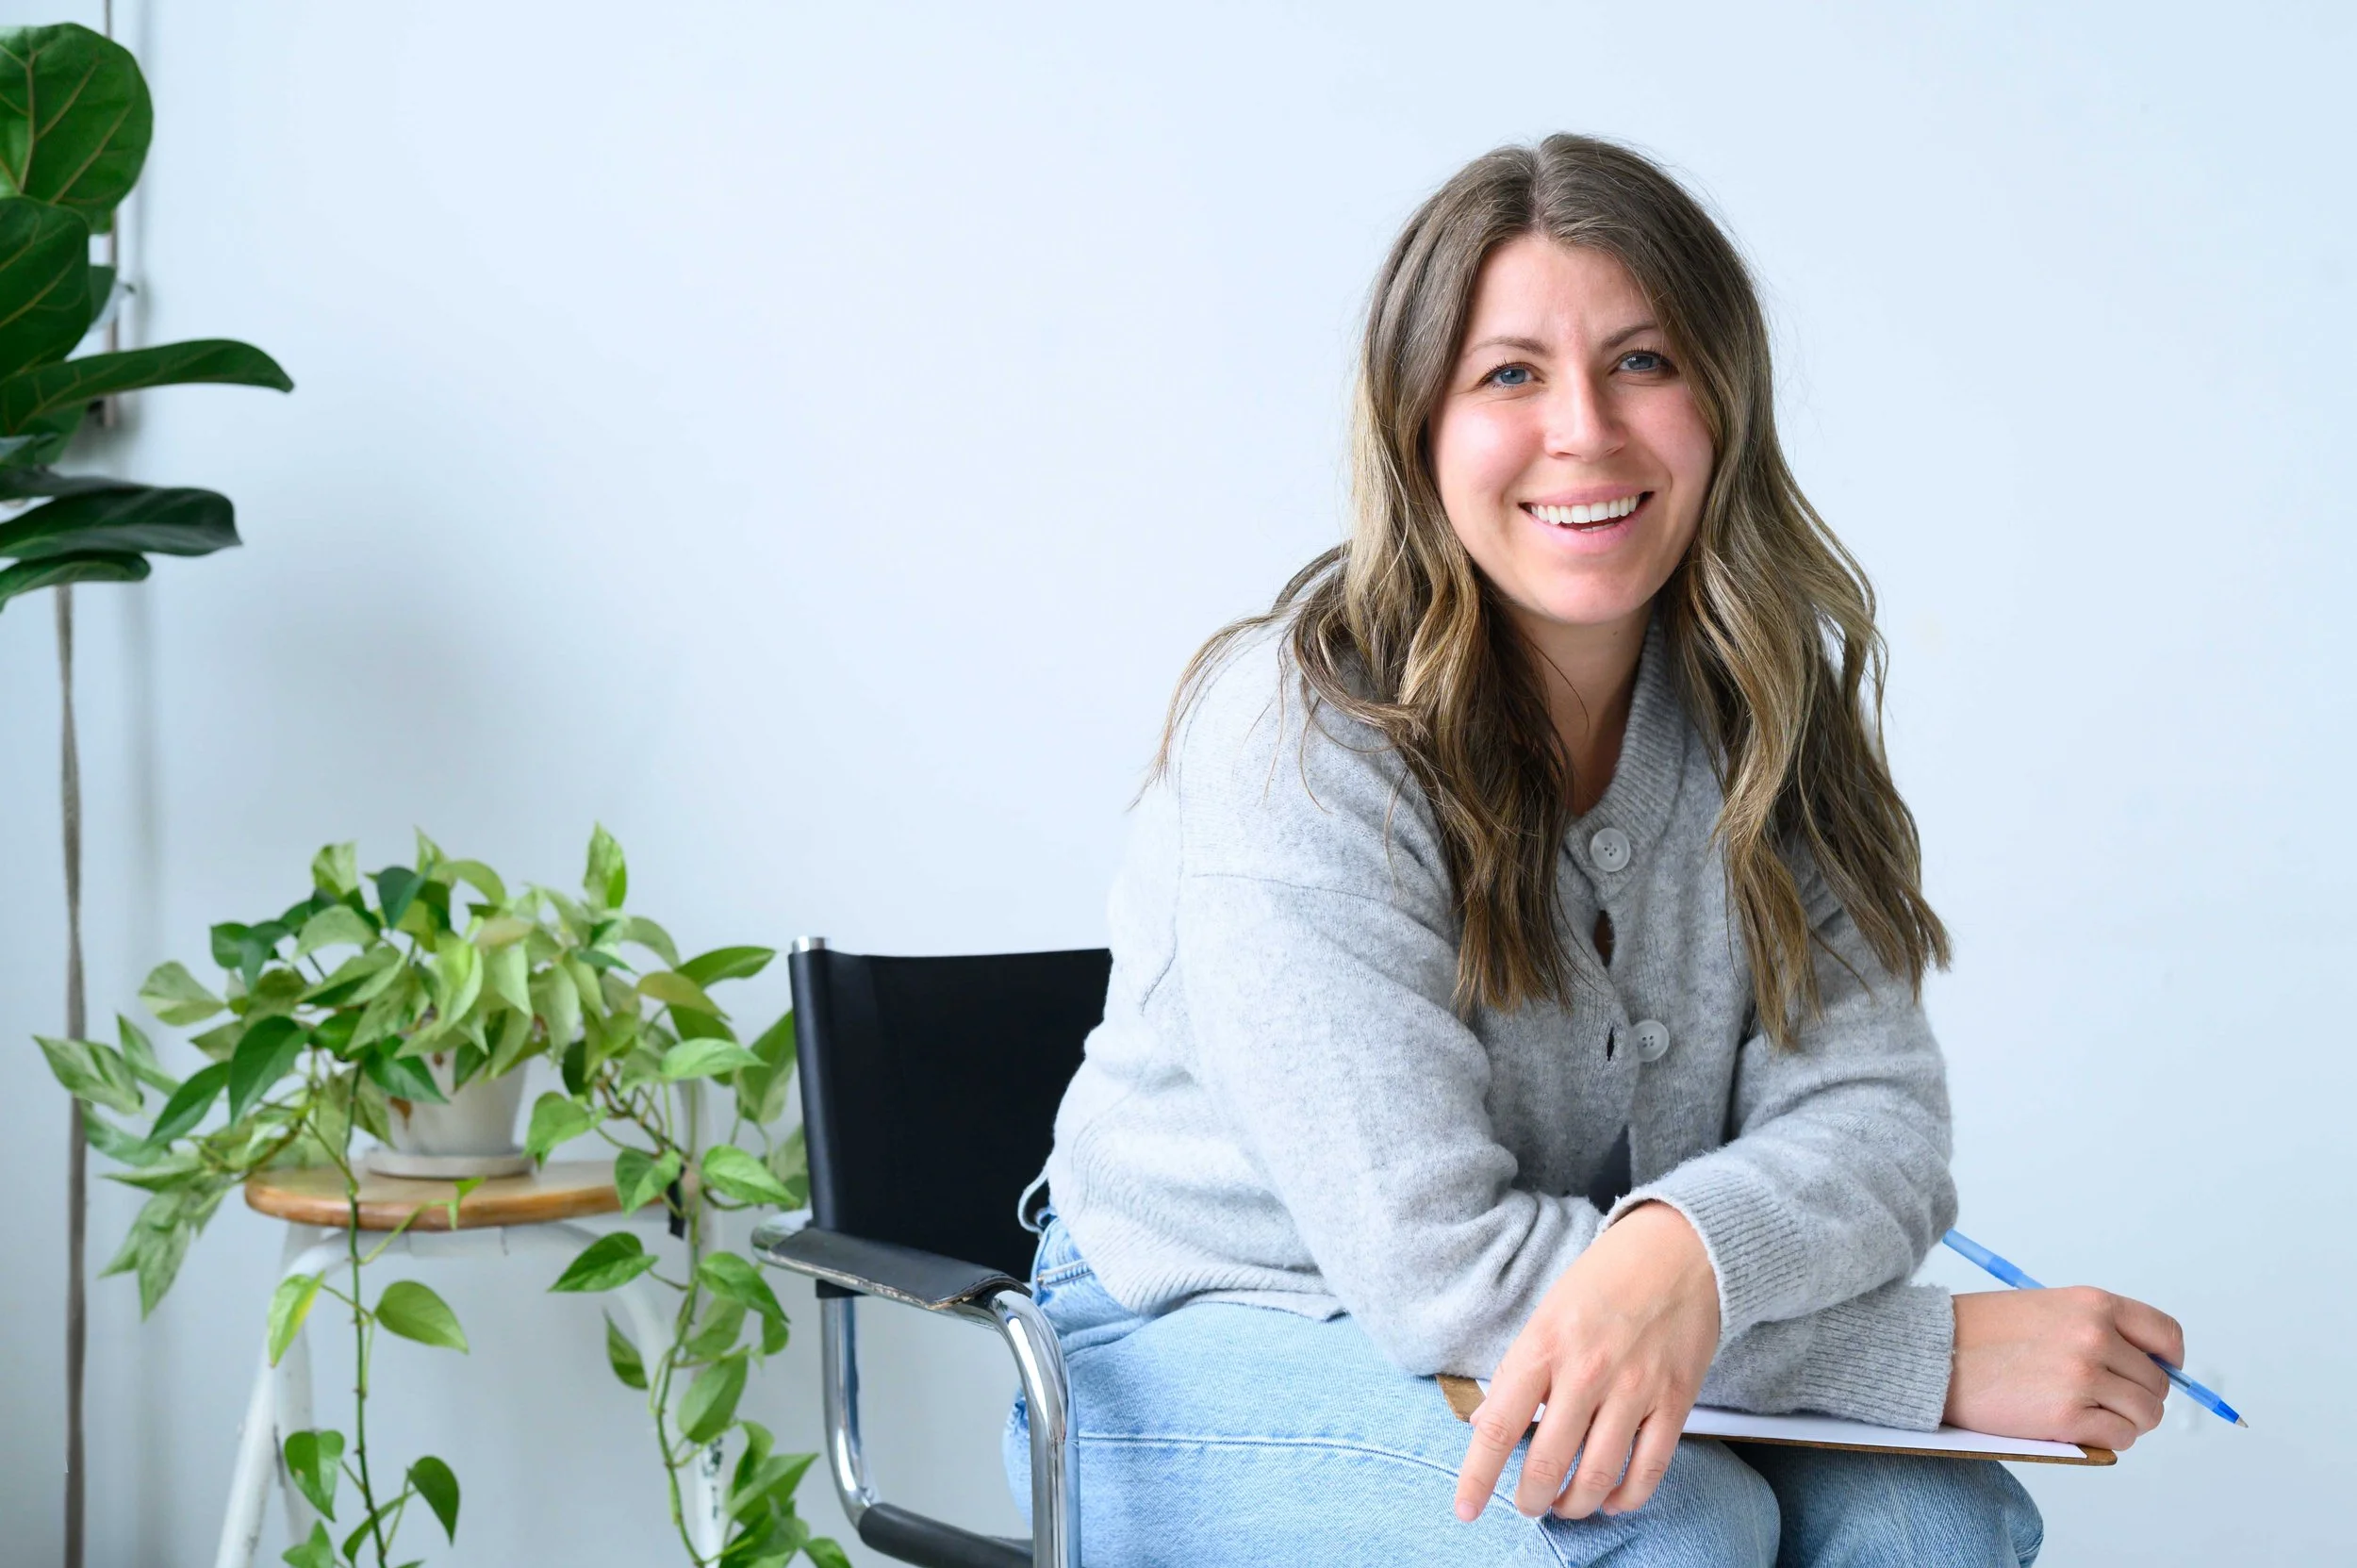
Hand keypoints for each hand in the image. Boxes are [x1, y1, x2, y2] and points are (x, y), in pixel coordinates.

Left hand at [1454, 1202, 1718, 1522]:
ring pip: (1598, 1475)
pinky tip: (1611, 1499)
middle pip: (1549, 1462)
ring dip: (1575, 1504)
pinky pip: (1649, 1468)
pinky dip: (1626, 1497)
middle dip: (1530, 1499)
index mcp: (1544, 1345)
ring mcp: (1635, 1387)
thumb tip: (1485, 1423)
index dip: (1478, 1476)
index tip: (1466, 1508)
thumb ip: (1517, 1370)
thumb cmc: (1604, 1281)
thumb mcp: (1545, 1314)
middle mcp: (1587, 1370)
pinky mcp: (1675, 1400)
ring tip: (1564, 1506)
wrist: (1679, 1249)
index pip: (1499, 1426)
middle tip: (1526, 1505)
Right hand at [1945, 1287, 2183, 1450]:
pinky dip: (2107, 1439)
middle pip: (2157, 1384)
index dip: (2169, 1360)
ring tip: (2089, 1414)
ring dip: (2125, 1421)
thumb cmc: (1979, 1332)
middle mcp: (2095, 1336)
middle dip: (2138, 1396)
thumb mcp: (2046, 1308)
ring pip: (2144, 1414)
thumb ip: (2094, 1328)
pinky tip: (2077, 1427)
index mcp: (2092, 1304)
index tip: (2160, 1371)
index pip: (2165, 1335)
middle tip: (2105, 1400)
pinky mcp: (2066, 1417)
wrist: (1930, 1352)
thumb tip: (2141, 1366)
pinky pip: (2120, 1438)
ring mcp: (2083, 1377)